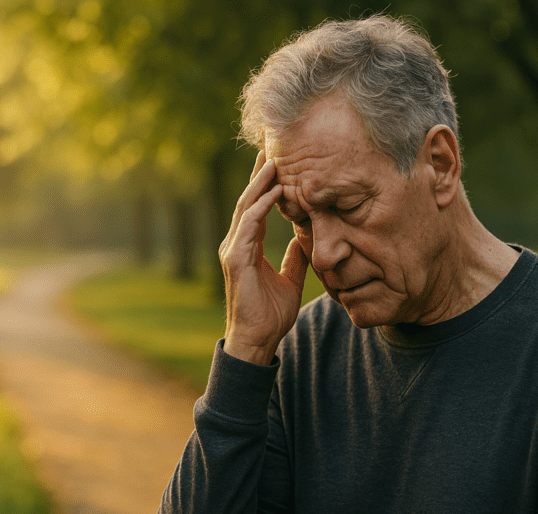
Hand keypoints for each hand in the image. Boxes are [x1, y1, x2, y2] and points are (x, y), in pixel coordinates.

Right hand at [219, 150, 308, 364]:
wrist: (258, 340)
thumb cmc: (271, 315)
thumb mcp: (290, 281)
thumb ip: (294, 260)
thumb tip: (303, 242)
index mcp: (247, 247)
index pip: (256, 209)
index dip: (266, 186)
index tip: (279, 164)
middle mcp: (236, 244)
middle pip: (248, 201)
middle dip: (260, 175)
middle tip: (273, 149)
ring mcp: (233, 251)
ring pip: (246, 208)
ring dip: (260, 184)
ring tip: (274, 161)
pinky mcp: (236, 259)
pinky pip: (248, 226)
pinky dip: (260, 207)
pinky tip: (274, 192)